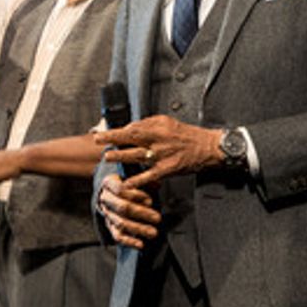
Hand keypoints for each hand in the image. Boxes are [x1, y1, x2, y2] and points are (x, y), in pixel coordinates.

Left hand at [96, 115, 223, 191]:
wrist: (208, 147)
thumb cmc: (187, 135)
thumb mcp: (168, 122)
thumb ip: (149, 124)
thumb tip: (130, 127)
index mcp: (158, 126)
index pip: (133, 126)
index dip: (117, 129)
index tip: (104, 131)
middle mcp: (158, 139)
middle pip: (132, 137)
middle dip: (113, 138)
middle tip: (98, 139)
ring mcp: (162, 155)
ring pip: (137, 155)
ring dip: (121, 156)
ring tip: (107, 157)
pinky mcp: (168, 169)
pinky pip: (149, 176)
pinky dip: (137, 181)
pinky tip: (126, 184)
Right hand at [97, 172, 159, 248]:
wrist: (110, 190)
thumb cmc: (126, 180)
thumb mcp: (132, 174)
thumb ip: (144, 179)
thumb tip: (157, 185)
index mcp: (108, 183)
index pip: (120, 189)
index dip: (136, 195)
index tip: (150, 200)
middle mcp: (105, 199)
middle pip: (123, 207)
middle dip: (141, 213)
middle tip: (158, 218)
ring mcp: (107, 213)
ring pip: (121, 223)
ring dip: (139, 229)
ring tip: (154, 233)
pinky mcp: (109, 225)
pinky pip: (117, 236)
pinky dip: (129, 241)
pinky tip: (141, 245)